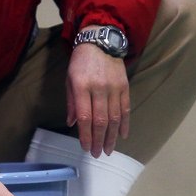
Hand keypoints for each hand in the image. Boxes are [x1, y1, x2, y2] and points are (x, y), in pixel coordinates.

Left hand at [67, 26, 130, 157]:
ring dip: (112, 137)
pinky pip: (126, 109)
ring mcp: (114, 88)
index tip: (86, 148)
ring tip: (109, 149)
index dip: (86, 135)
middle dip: (99, 140)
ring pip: (114, 118)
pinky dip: (125, 124)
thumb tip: (73, 123)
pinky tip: (122, 136)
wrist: (100, 41)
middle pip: (100, 121)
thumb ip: (72, 102)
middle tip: (98, 153)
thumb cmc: (81, 62)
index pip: (85, 117)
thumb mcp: (70, 79)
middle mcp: (99, 88)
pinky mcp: (125, 87)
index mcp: (82, 87)